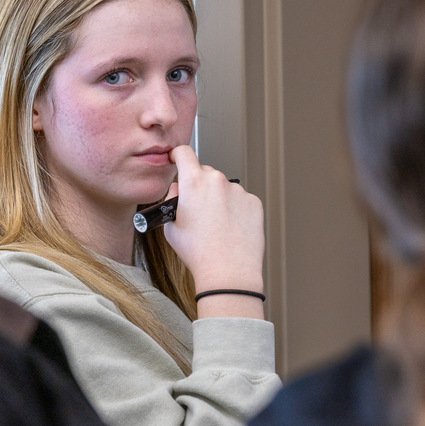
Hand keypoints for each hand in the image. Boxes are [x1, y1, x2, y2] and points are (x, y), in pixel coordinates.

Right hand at [163, 146, 264, 317]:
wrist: (228, 272)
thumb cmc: (198, 253)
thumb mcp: (170, 226)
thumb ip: (172, 201)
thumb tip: (178, 190)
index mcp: (194, 183)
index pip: (184, 153)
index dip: (179, 155)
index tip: (179, 159)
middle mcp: (217, 181)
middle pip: (205, 172)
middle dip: (200, 185)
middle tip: (198, 210)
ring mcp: (238, 191)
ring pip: (224, 188)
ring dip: (219, 198)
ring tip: (217, 226)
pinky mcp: (254, 202)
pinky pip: (240, 200)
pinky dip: (235, 209)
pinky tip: (230, 229)